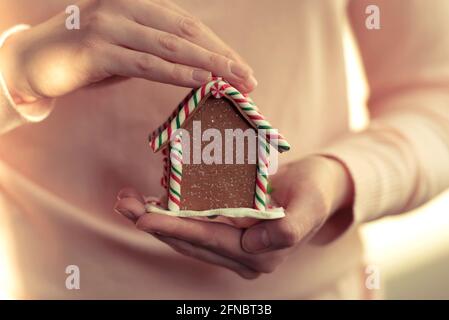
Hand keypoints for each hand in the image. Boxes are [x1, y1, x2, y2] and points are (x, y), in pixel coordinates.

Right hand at [0, 0, 255, 103]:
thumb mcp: (127, 49)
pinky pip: (147, 64)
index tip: (241, 69)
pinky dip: (178, 74)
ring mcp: (111, 25)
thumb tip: (196, 68)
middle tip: (249, 78)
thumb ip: (156, 51)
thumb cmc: (84, 58)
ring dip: (209, 66)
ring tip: (236, 82)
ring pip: (172, 47)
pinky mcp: (98, 50)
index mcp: (137, 3)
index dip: (218, 48)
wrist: (32, 62)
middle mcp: (126, 7)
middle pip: (187, 33)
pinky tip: (203, 82)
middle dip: (222, 57)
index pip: (188, 26)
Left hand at [114, 156, 353, 278]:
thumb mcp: (311, 203)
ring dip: (157, 220)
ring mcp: (236, 250)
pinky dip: (172, 217)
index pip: (212, 240)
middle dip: (156, 223)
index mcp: (264, 253)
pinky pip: (195, 229)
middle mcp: (246, 258)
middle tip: (124, 203)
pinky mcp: (230, 237)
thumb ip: (289, 228)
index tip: (144, 217)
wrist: (318, 187)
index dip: (177, 229)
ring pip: (188, 238)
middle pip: (192, 241)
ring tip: (128, 201)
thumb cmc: (315, 190)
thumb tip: (252, 244)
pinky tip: (152, 202)